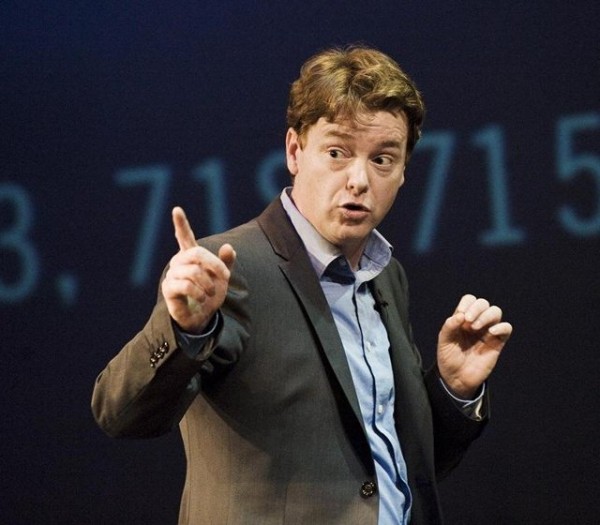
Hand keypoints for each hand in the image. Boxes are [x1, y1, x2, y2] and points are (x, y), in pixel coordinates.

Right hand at [161, 207, 235, 333]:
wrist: (202, 317)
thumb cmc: (210, 295)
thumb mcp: (222, 278)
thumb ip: (226, 263)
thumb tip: (228, 247)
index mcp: (191, 256)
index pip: (184, 236)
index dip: (181, 223)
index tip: (176, 209)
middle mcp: (179, 262)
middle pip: (197, 253)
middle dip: (215, 264)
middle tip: (226, 277)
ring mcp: (172, 274)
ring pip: (192, 271)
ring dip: (207, 283)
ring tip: (210, 292)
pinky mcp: (168, 288)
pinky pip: (185, 285)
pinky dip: (198, 292)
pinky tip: (202, 298)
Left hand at [436, 294, 511, 397]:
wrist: (456, 379)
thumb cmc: (449, 358)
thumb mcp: (444, 342)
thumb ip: (449, 327)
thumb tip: (460, 315)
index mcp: (463, 319)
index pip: (470, 300)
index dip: (467, 304)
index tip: (460, 316)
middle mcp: (476, 322)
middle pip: (483, 303)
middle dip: (477, 308)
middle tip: (468, 321)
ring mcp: (487, 332)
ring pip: (496, 312)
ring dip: (486, 315)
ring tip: (476, 327)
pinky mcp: (497, 343)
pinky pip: (506, 328)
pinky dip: (501, 326)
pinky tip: (491, 332)